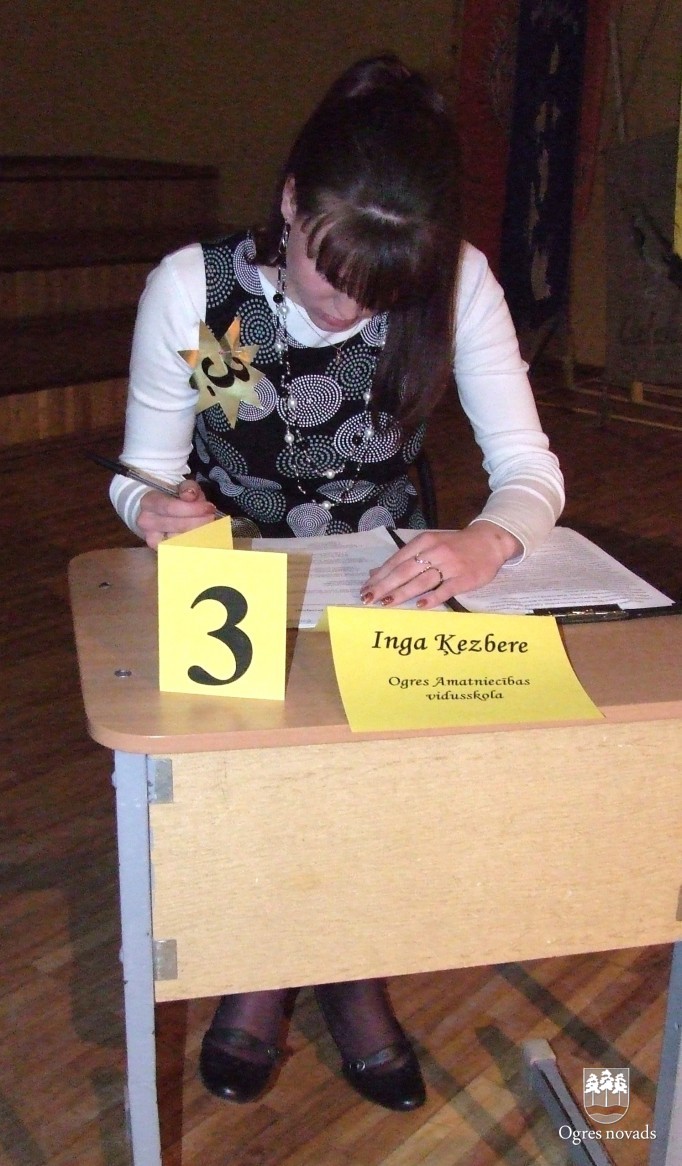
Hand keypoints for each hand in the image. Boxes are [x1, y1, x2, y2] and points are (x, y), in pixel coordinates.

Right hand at [137, 480, 216, 548]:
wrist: (156, 512)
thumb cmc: (173, 498)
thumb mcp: (181, 487)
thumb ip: (188, 488)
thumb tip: (190, 495)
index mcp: (150, 502)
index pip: (171, 507)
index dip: (193, 509)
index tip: (210, 508)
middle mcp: (147, 521)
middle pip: (179, 526)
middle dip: (201, 522)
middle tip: (212, 517)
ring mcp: (151, 538)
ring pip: (181, 540)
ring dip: (200, 534)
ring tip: (208, 526)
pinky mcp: (159, 550)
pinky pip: (181, 549)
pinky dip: (195, 544)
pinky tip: (202, 537)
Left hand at [360, 522, 521, 609]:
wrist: (489, 542)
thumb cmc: (454, 545)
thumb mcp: (428, 545)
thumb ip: (404, 558)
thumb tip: (375, 572)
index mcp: (424, 542)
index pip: (397, 560)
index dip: (380, 576)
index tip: (365, 589)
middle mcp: (435, 552)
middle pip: (405, 571)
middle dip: (385, 586)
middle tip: (368, 599)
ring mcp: (450, 565)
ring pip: (422, 581)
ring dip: (402, 593)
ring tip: (386, 604)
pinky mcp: (464, 578)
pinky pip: (445, 589)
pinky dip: (432, 598)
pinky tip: (419, 606)